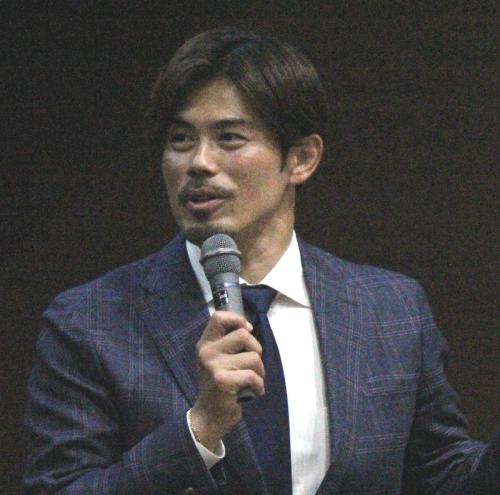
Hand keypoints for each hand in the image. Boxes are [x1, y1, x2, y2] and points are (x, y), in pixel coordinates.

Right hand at [190, 311, 263, 450]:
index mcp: (205, 343)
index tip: (247, 331)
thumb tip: (248, 328)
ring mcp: (213, 366)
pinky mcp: (222, 381)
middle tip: (252, 365)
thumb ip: (227, 343)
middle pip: (243, 334)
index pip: (219, 317)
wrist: (208, 416)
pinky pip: (253, 375)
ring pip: (254, 357)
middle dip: (256, 349)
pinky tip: (253, 392)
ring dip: (260, 371)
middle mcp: (206, 351)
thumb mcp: (216, 360)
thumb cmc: (218, 385)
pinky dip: (259, 385)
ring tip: (252, 381)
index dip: (238, 320)